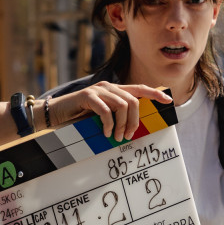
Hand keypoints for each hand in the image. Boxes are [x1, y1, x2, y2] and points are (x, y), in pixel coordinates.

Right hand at [50, 82, 172, 139]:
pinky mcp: (87, 96)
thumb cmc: (79, 118)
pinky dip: (108, 124)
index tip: (169, 100)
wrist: (55, 114)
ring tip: (116, 137)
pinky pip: (105, 110)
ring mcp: (98, 90)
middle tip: (128, 136)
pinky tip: (106, 133)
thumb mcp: (102, 118)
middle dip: (134, 121)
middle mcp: (109, 87)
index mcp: (115, 91)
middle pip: (134, 101)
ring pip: (122, 105)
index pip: (140, 89)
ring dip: (122, 125)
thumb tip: (134, 129)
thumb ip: (116, 117)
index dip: (155, 94)